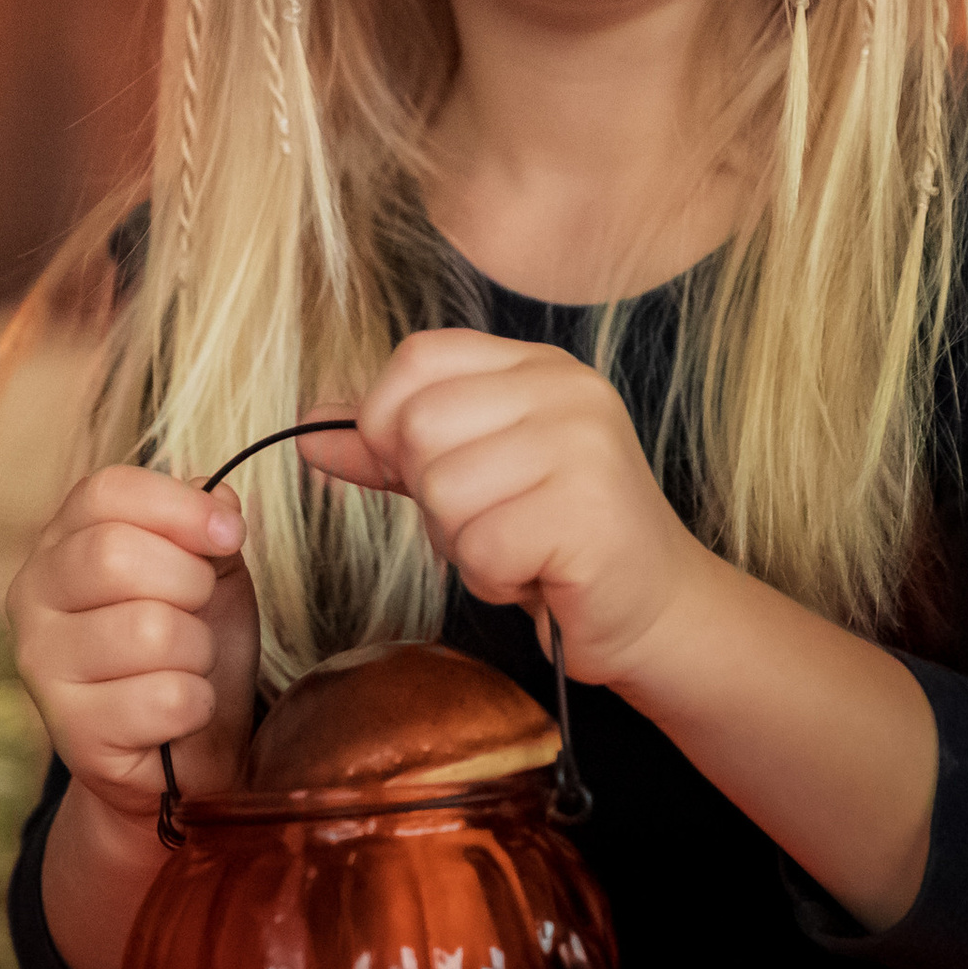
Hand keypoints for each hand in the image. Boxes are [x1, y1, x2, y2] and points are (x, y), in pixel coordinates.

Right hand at [7, 464, 259, 822]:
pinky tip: (180, 712)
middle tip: (201, 610)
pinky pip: (165, 698)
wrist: (183, 756)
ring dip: (198, 650)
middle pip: (116, 555)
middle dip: (190, 582)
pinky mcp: (71, 732)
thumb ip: (207, 526)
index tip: (229, 536)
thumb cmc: (191, 647)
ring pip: (149, 630)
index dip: (179, 506)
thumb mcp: (210, 571)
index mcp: (61, 541)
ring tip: (188, 664)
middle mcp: (32, 595)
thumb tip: (217, 500)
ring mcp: (42, 665)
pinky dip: (198, 704)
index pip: (107, 492)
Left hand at [297, 329, 702, 689]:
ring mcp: (584, 446)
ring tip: (519, 549)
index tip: (416, 470)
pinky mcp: (589, 512)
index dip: (388, 421)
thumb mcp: (469, 476)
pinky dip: (495, 579)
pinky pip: (481, 548)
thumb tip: (309, 430)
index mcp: (535, 365)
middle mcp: (565, 389)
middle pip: (419, 426)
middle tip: (490, 523)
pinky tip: (539, 576)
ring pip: (443, 492)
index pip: (417, 358)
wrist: (658, 610)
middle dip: (432, 498)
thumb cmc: (556, 539)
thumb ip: (392, 449)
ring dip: (464, 545)